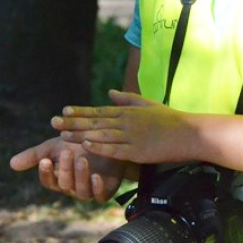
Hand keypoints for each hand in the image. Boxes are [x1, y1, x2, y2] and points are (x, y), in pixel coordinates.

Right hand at [9, 136, 124, 202]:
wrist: (107, 142)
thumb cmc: (78, 144)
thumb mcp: (55, 146)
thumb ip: (35, 154)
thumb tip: (11, 164)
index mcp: (59, 177)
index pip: (48, 181)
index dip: (46, 173)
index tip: (45, 160)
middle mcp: (73, 187)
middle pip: (65, 185)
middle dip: (65, 169)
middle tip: (67, 152)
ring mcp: (89, 191)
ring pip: (81, 191)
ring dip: (80, 176)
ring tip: (82, 160)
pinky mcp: (106, 191)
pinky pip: (100, 196)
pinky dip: (97, 188)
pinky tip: (96, 176)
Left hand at [52, 89, 192, 163]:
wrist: (189, 133)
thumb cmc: (170, 119)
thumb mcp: (147, 104)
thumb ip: (127, 99)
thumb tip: (109, 92)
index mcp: (127, 112)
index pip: (98, 112)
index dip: (80, 112)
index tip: (63, 112)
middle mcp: (126, 122)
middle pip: (95, 123)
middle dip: (73, 124)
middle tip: (53, 123)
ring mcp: (131, 136)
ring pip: (101, 135)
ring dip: (80, 136)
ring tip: (63, 136)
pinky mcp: (138, 150)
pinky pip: (115, 149)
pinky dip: (100, 147)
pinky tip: (87, 146)